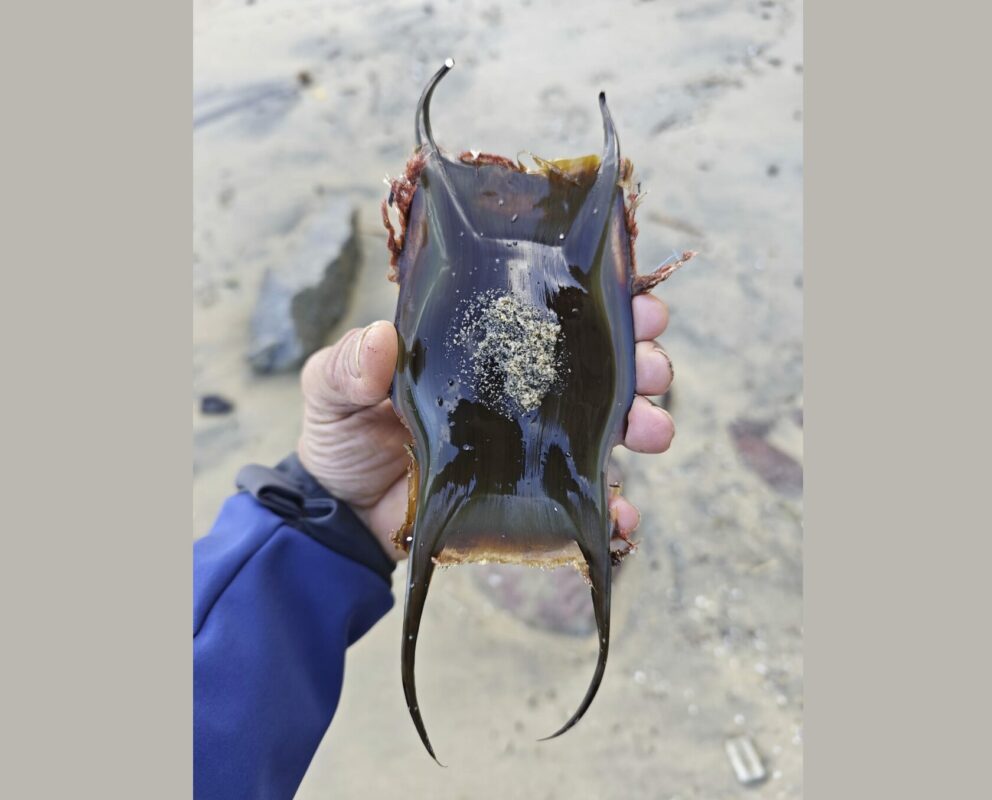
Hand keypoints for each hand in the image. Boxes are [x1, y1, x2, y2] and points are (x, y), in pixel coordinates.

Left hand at [298, 294, 674, 558]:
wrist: (340, 512)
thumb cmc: (342, 433)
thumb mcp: (332, 387)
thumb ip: (349, 363)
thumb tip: (382, 339)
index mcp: (484, 345)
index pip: (551, 310)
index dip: (601, 299)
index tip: (636, 297)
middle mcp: (519, 388)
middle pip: (597, 366)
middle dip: (640, 359)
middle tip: (654, 366)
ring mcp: (528, 443)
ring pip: (604, 426)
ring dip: (642, 422)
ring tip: (654, 429)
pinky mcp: (528, 496)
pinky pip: (580, 498)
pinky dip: (611, 505)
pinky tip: (622, 510)